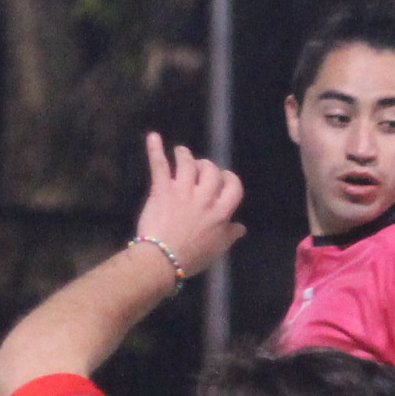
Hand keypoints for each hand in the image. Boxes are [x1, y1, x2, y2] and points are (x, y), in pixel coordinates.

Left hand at [132, 131, 247, 280]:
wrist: (162, 259)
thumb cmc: (192, 258)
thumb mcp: (217, 249)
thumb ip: (229, 235)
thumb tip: (241, 227)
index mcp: (220, 212)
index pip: (232, 187)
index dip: (229, 179)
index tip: (224, 179)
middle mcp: (204, 198)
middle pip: (212, 171)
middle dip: (208, 166)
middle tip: (201, 168)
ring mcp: (182, 191)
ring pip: (188, 163)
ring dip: (186, 155)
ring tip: (182, 152)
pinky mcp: (162, 190)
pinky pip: (160, 165)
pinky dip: (155, 149)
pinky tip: (153, 136)